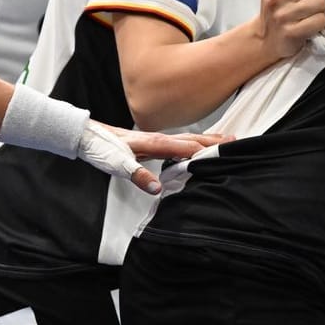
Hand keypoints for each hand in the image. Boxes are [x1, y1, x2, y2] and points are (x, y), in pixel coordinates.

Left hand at [78, 125, 225, 194]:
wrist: (88, 136)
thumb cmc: (103, 149)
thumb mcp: (119, 165)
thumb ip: (140, 176)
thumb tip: (158, 188)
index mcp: (156, 143)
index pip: (189, 147)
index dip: (208, 151)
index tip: (227, 154)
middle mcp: (160, 138)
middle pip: (194, 139)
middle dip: (215, 142)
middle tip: (237, 144)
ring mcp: (157, 138)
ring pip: (189, 138)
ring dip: (208, 139)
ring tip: (226, 140)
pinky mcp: (153, 142)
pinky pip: (180, 141)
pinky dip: (194, 142)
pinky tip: (195, 145)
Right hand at [251, 0, 324, 60]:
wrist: (265, 38)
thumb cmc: (278, 6)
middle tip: (307, 1)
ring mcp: (282, 16)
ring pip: (320, 3)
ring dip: (319, 9)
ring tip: (308, 13)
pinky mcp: (291, 33)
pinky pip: (320, 20)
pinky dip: (319, 22)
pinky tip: (309, 24)